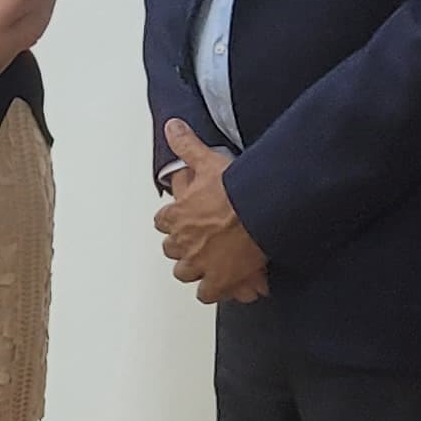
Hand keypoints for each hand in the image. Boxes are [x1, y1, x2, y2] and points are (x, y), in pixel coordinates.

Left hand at [155, 117, 270, 303]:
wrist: (258, 212)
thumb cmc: (234, 189)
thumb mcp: (207, 160)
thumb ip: (186, 145)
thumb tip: (172, 126)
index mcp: (176, 216)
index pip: (162, 223)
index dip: (172, 222)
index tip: (180, 220)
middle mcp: (182, 243)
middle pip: (171, 250)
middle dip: (183, 247)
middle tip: (198, 243)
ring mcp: (199, 264)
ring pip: (185, 273)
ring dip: (195, 270)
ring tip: (208, 266)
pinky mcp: (219, 280)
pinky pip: (208, 294)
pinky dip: (214, 291)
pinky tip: (224, 287)